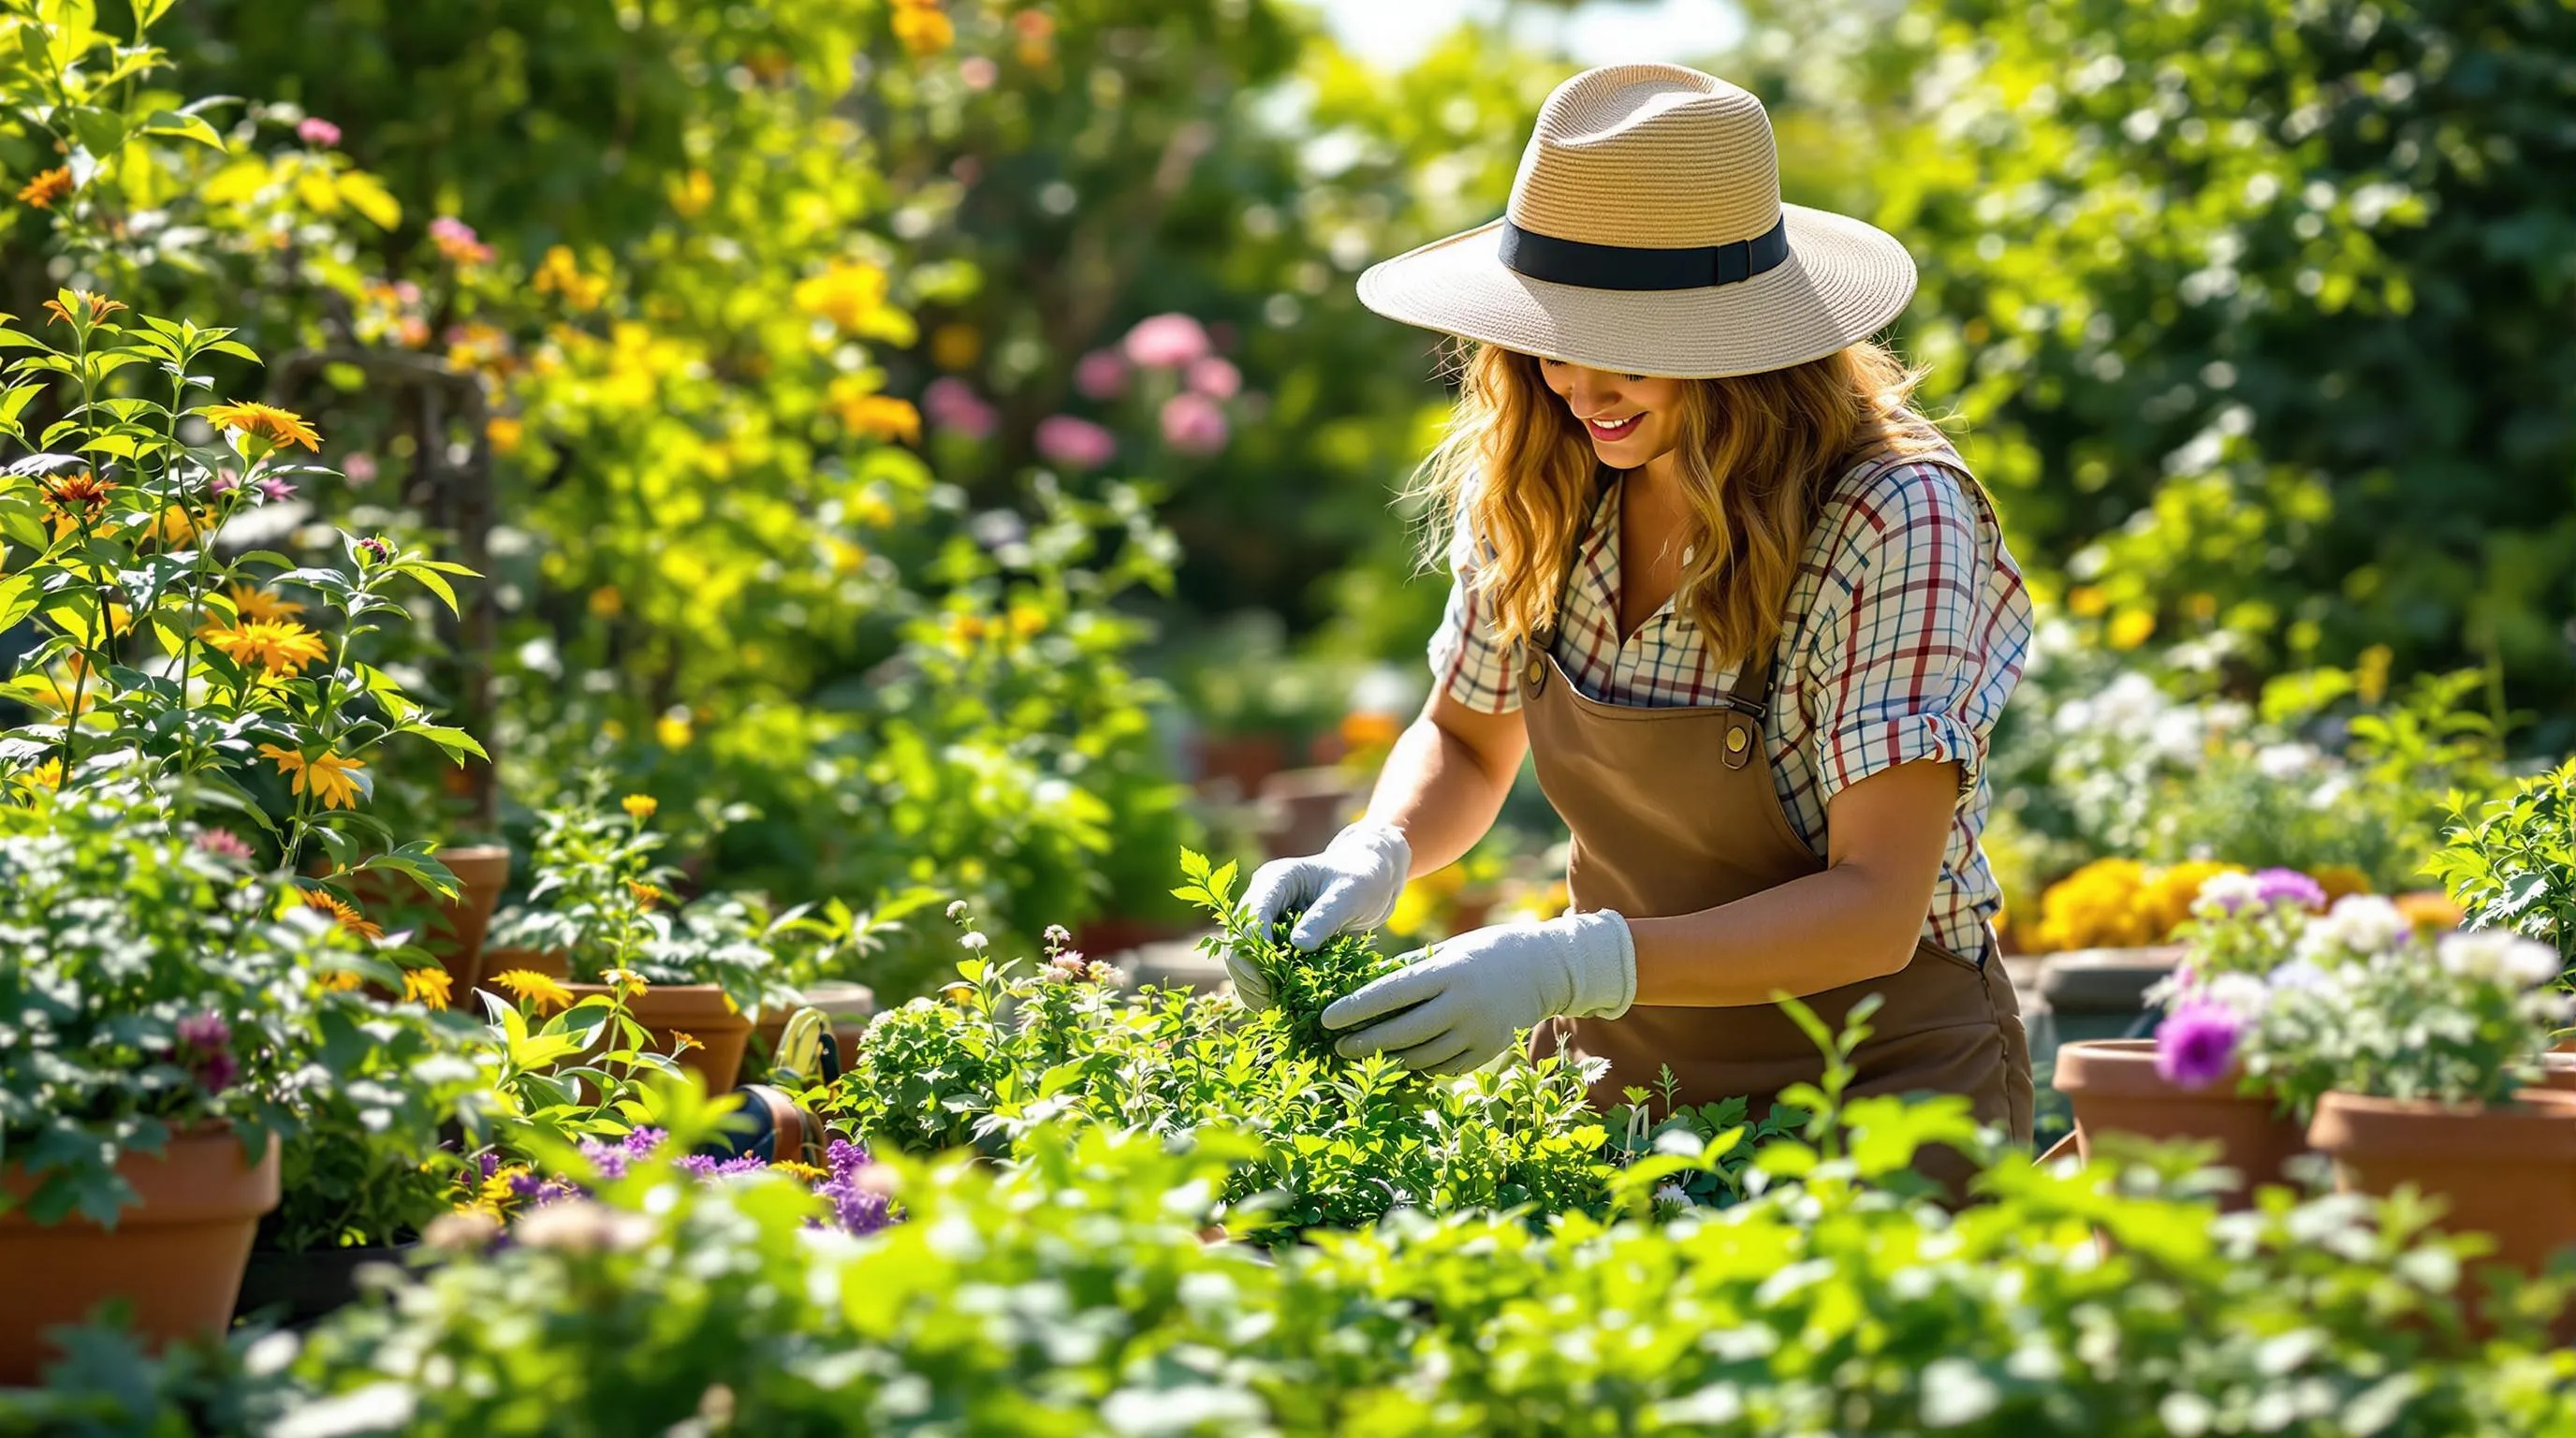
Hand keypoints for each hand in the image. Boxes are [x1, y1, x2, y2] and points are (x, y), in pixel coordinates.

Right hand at [1226, 822, 1410, 1008]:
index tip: (1270, 982)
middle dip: (1249, 974)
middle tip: (1270, 1001)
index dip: (1254, 952)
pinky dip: (1264, 988)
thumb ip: (1324, 917)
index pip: (1249, 918)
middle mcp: (1262, 900)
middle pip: (1237, 941)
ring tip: (1273, 1008)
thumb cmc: (1363, 879)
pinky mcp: (1275, 941)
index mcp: (1274, 881)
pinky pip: (1258, 968)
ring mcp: (1266, 921)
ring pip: (1242, 959)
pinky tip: (1278, 1005)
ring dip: (1252, 986)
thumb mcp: (1350, 894)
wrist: (1370, 880)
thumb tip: (1298, 946)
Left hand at [1319, 910, 1634, 1074]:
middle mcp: (1463, 1004)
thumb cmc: (1482, 953)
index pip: (1391, 993)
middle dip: (1365, 1042)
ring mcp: (1478, 1032)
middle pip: (1402, 1032)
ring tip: (1366, 1054)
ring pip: (1421, 1056)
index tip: (1326, 1018)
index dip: (1355, 1008)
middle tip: (1338, 1045)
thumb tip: (1360, 988)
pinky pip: (1443, 1068)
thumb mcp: (1445, 951)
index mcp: (1448, 972)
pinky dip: (1419, 1066)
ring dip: (1389, 1058)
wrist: (1542, 969)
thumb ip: (1407, 971)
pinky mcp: (1488, 1051)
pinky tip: (1401, 1060)